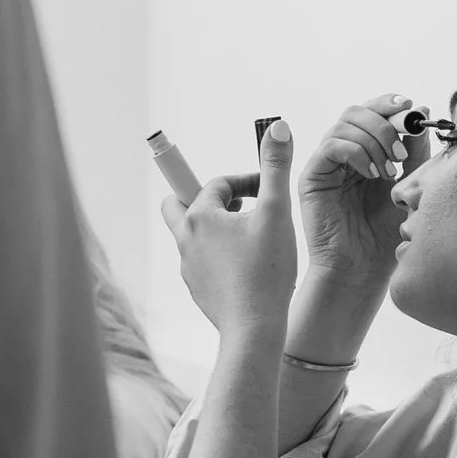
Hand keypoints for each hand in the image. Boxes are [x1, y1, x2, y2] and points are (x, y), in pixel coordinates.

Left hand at [164, 118, 297, 340]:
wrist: (253, 330)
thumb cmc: (266, 271)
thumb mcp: (277, 212)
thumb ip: (275, 168)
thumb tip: (277, 127)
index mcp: (200, 216)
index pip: (217, 184)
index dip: (245, 181)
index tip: (267, 190)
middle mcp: (185, 239)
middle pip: (179, 203)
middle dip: (206, 198)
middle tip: (237, 206)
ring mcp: (188, 267)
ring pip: (193, 235)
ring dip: (217, 229)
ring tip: (250, 238)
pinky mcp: (197, 289)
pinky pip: (202, 262)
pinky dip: (220, 256)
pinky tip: (248, 267)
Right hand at [295, 90, 417, 297]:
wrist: (363, 268)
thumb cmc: (386, 232)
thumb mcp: (410, 183)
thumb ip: (414, 148)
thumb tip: (419, 108)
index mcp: (366, 151)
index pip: (373, 112)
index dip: (390, 104)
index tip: (412, 110)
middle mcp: (344, 153)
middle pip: (357, 112)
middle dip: (384, 122)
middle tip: (401, 150)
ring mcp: (327, 163)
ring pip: (344, 124)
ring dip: (373, 141)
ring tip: (389, 171)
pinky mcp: (313, 176)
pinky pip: (331, 145)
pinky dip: (356, 152)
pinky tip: (372, 175)